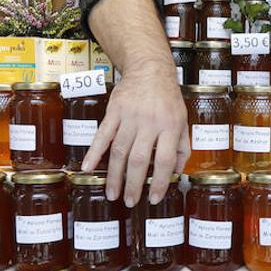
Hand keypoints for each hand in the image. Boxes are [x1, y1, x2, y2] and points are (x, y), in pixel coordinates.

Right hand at [81, 62, 189, 206]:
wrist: (150, 69)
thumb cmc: (168, 99)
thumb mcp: (183, 121)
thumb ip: (181, 147)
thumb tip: (176, 172)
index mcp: (170, 126)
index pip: (164, 160)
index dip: (159, 182)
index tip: (153, 198)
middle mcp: (149, 122)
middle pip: (139, 159)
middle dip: (133, 184)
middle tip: (129, 201)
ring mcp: (130, 116)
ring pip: (119, 151)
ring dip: (114, 175)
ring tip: (112, 194)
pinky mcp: (114, 111)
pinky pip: (102, 134)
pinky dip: (94, 152)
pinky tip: (88, 167)